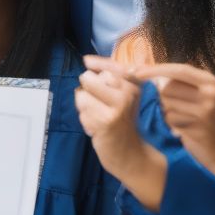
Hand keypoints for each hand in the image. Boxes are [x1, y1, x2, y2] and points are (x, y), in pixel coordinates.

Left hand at [75, 56, 149, 183]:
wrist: (132, 155)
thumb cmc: (123, 122)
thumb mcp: (123, 96)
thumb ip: (107, 76)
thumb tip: (87, 60)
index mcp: (133, 84)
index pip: (107, 65)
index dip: (95, 64)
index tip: (88, 63)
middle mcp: (127, 92)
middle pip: (87, 78)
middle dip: (87, 92)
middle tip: (101, 105)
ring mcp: (117, 107)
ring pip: (81, 96)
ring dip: (85, 109)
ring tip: (100, 118)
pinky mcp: (106, 122)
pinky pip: (82, 113)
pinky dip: (86, 121)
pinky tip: (99, 129)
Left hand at [136, 62, 214, 175]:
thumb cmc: (205, 121)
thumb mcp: (200, 96)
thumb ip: (180, 83)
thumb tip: (144, 70)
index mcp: (210, 81)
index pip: (178, 70)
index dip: (155, 69)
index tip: (136, 71)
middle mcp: (211, 93)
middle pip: (168, 87)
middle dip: (163, 98)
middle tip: (176, 109)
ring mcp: (207, 110)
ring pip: (166, 104)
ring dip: (167, 112)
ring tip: (182, 120)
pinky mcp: (199, 127)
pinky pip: (170, 120)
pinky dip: (171, 125)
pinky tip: (182, 130)